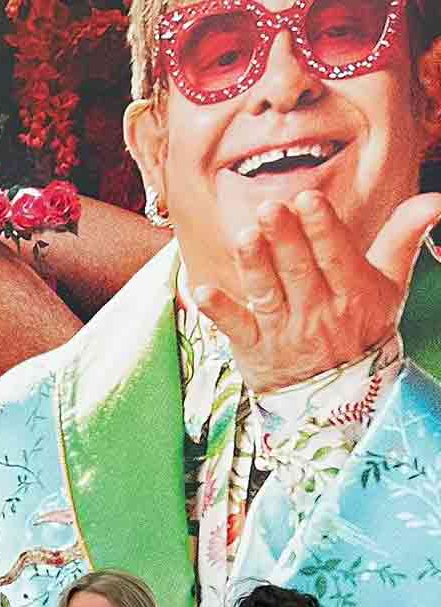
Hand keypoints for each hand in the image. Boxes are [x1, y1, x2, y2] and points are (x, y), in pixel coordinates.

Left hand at [195, 190, 440, 392]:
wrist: (337, 395)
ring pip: (267, 293)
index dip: (322, 228)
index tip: (308, 200)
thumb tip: (435, 200)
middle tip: (269, 208)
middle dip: (284, 238)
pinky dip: (218, 310)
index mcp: (352, 292)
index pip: (335, 255)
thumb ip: (403, 240)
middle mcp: (317, 311)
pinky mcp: (253, 347)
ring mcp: (283, 331)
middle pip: (297, 270)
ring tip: (243, 238)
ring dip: (254, 266)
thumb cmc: (360, 330)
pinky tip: (200, 292)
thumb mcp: (389, 288)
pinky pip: (235, 327)